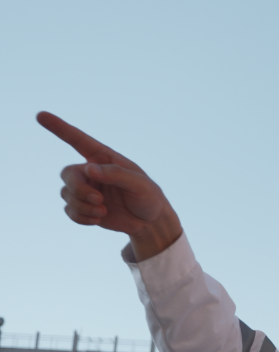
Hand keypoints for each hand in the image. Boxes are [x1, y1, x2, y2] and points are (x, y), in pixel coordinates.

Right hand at [37, 111, 181, 260]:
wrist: (150, 221)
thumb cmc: (148, 196)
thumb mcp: (140, 184)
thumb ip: (116, 174)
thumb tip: (89, 169)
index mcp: (104, 159)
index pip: (78, 140)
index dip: (59, 128)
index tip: (41, 115)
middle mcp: (91, 172)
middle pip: (68, 174)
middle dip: (78, 189)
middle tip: (98, 200)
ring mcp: (85, 189)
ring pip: (66, 194)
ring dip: (82, 206)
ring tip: (103, 211)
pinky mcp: (83, 207)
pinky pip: (69, 211)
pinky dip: (81, 217)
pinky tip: (98, 219)